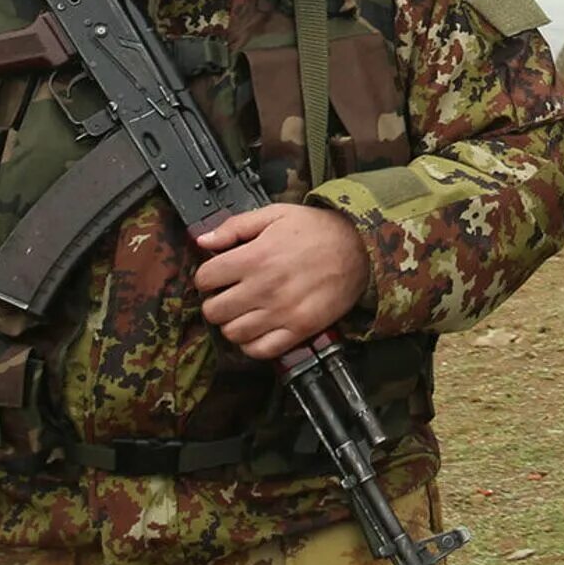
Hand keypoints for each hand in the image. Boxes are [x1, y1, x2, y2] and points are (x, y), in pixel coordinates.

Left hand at [193, 205, 371, 358]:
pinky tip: (258, 328)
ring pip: (232, 333)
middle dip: (216, 301)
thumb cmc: (318, 230)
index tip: (218, 275)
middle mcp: (264, 288)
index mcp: (255, 257)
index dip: (207, 276)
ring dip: (233, 323)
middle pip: (213, 310)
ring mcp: (282, 312)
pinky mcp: (299, 330)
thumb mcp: (276, 214)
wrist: (360, 248)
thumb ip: (236, 226)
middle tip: (229, 293)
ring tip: (245, 311)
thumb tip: (202, 239)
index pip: (204, 278)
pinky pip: (260, 350)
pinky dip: (252, 344)